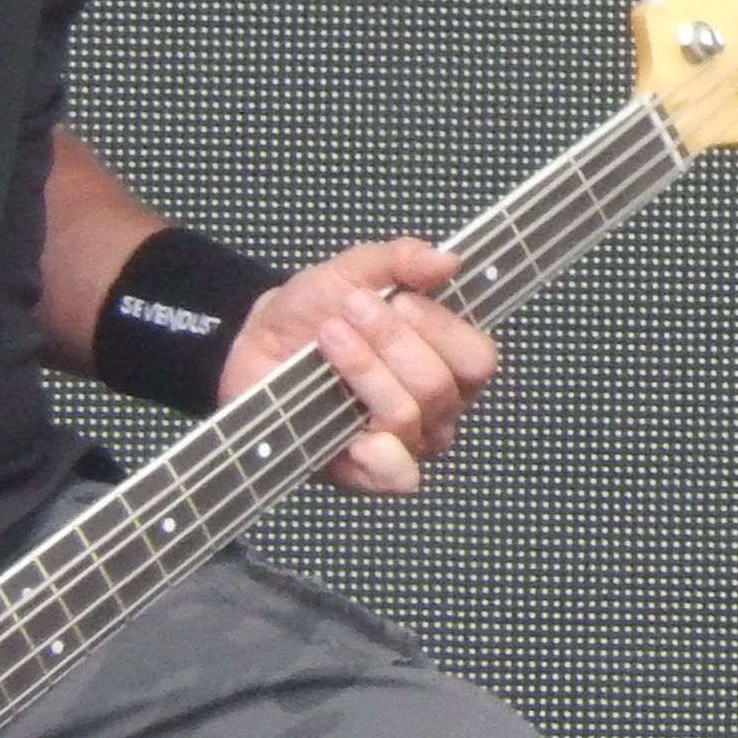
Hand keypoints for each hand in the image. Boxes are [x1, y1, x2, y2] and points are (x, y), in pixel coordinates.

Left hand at [229, 239, 499, 493]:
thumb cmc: (315, 311)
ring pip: (406, 416)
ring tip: (329, 338)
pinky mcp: (367, 472)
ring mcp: (404, 442)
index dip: (442, 329)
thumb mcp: (356, 270)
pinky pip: (397, 476)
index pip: (478, 359)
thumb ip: (402, 260)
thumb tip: (448, 261)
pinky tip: (357, 436)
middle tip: (352, 310)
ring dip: (363, 370)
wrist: (258, 343)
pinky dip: (381, 457)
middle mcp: (437, 406)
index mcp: (448, 359)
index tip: (400, 299)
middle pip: (438, 386)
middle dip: (390, 342)